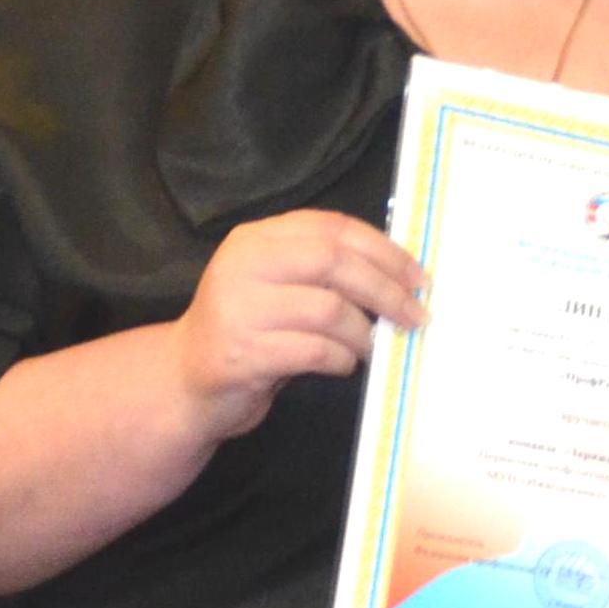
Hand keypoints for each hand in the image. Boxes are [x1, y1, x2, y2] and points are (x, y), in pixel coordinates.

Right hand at [171, 211, 425, 439]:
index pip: (332, 228)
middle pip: (334, 262)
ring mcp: (239, 308)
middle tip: (416, 316)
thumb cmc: (251, 330)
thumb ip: (325, 271)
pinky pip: (316, 351)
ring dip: (365, 333)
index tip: (419, 277)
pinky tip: (342, 365)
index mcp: (257, 239)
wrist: (189, 379)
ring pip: (330, 309)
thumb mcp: (280, 286)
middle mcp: (244, 264)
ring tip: (372, 347)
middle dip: (386, 290)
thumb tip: (403, 277)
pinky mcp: (243, 352)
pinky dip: (342, 360)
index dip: (384, 250)